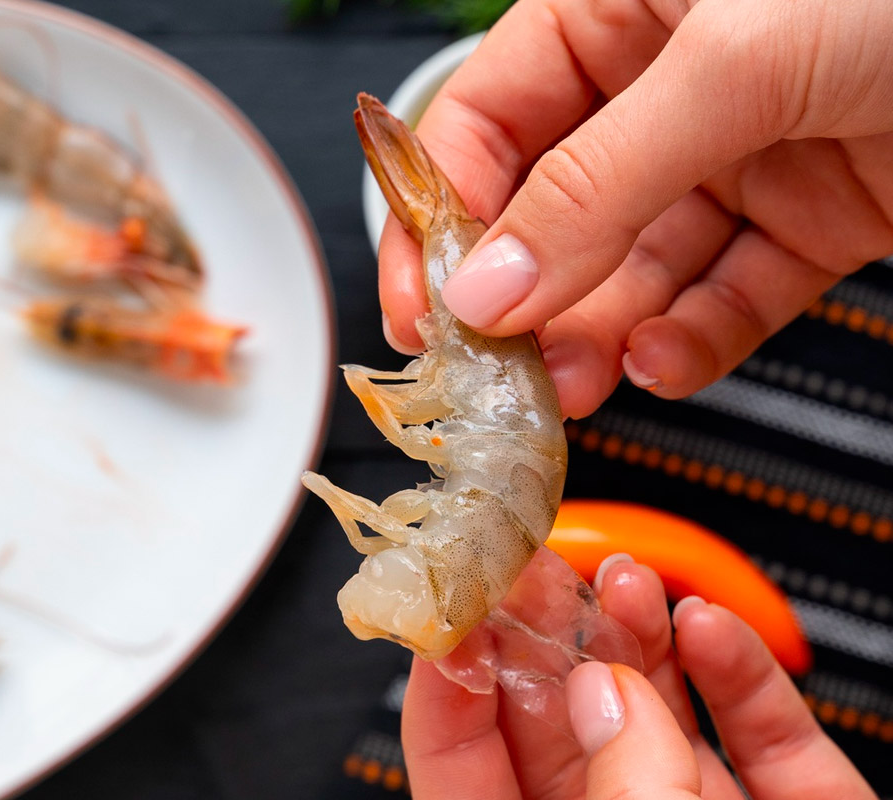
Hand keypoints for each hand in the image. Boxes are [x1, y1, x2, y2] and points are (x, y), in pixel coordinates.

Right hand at [380, 0, 892, 417]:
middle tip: (496, 371)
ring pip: (635, 268)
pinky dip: (694, 340)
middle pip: (553, 212)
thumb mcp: (736, 56)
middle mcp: (667, 88)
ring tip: (570, 385)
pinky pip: (731, 296)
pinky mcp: (815, 218)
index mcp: (616, 10)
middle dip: (522, 298)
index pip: (484, 125)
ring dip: (597, 334)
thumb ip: (600, 180)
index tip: (420, 309)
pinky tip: (663, 362)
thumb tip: (489, 284)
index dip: (439, 220)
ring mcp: (740, 156)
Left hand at [401, 555, 876, 798]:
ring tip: (621, 579)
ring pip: (650, 715)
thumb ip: (628, 790)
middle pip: (556, 722)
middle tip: (535, 559)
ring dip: (634, 634)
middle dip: (546, 632)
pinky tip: (704, 625)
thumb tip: (608, 698)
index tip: (451, 605)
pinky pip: (755, 734)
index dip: (449, 682)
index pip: (461, 767)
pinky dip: (733, 671)